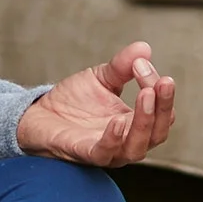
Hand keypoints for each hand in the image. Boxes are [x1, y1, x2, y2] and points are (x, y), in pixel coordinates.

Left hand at [14, 41, 175, 167]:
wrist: (38, 114)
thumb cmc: (73, 101)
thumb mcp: (101, 78)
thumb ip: (122, 66)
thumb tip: (144, 48)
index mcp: (135, 123)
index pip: (161, 112)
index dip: (159, 90)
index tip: (143, 64)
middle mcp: (127, 141)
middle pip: (158, 133)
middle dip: (163, 108)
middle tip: (163, 83)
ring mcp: (108, 150)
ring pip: (137, 148)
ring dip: (144, 122)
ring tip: (145, 95)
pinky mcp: (84, 153)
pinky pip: (104, 153)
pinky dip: (113, 138)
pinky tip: (117, 120)